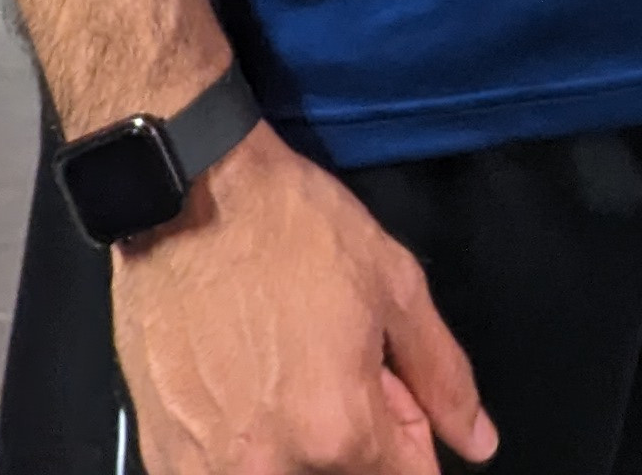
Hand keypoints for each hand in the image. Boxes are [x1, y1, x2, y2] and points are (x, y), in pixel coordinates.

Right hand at [113, 121, 496, 474]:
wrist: (186, 195)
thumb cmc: (296, 228)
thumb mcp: (392, 284)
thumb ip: (441, 375)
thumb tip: (478, 444)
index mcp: (338, 432)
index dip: (407, 434)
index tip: (389, 391)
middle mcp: (272, 469)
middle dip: (349, 439)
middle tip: (331, 368)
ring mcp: (207, 470)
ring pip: (284, 474)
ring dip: (294, 442)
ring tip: (280, 373)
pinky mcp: (163, 457)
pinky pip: (222, 469)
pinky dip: (242, 442)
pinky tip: (235, 384)